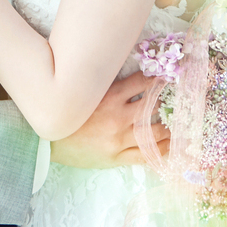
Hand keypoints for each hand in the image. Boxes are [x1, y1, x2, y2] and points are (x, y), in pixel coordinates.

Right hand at [50, 72, 171, 168]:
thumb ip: (106, 83)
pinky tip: (169, 146)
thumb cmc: (67, 113)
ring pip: (153, 133)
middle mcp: (117, 118)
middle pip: (153, 107)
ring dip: (168, 127)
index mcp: (109, 97)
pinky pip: (144, 156)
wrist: (47, 141)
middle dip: (166, 102)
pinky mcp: (115, 157)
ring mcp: (118, 140)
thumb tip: (126, 70)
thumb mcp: (86, 92)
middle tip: (179, 98)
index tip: (170, 74)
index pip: (143, 82)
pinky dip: (160, 150)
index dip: (158, 78)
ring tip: (177, 123)